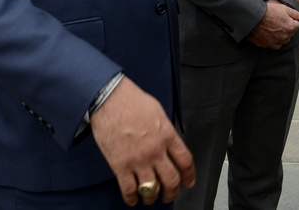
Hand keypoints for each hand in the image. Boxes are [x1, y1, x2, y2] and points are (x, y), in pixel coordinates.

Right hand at [90, 77, 195, 205]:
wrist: (109, 99)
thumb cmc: (131, 100)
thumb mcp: (158, 111)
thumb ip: (165, 130)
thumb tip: (168, 140)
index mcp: (167, 135)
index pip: (185, 161)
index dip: (189, 175)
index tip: (188, 182)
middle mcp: (155, 150)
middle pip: (171, 180)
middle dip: (172, 192)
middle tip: (170, 195)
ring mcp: (138, 159)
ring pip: (152, 189)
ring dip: (152, 197)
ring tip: (150, 198)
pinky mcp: (120, 165)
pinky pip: (129, 189)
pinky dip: (132, 198)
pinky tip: (132, 199)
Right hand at [246, 0, 298, 48]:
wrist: (254, 16)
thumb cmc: (268, 11)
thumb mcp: (284, 8)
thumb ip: (295, 14)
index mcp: (290, 27)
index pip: (297, 25)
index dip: (292, 20)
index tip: (285, 17)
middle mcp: (285, 37)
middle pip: (290, 34)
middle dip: (287, 28)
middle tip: (278, 20)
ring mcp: (276, 42)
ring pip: (282, 40)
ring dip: (280, 36)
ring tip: (273, 27)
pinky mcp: (267, 44)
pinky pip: (273, 45)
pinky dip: (273, 41)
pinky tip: (268, 34)